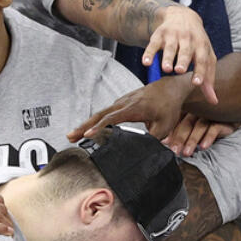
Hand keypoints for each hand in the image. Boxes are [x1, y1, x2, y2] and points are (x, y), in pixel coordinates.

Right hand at [68, 75, 193, 141]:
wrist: (170, 88)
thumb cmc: (168, 107)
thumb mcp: (164, 126)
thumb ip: (152, 139)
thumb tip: (143, 152)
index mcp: (134, 108)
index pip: (113, 118)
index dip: (99, 127)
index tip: (87, 135)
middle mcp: (124, 103)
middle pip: (100, 115)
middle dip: (84, 126)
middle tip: (70, 137)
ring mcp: (121, 102)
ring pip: (100, 113)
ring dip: (86, 124)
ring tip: (72, 136)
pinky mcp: (121, 103)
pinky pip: (105, 112)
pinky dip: (94, 121)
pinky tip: (87, 130)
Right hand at [147, 6, 217, 102]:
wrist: (182, 16)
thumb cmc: (196, 43)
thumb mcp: (206, 56)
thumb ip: (208, 79)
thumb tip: (214, 102)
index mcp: (201, 46)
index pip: (202, 59)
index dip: (200, 71)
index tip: (197, 83)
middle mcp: (188, 39)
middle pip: (185, 51)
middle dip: (182, 60)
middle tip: (179, 71)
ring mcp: (173, 36)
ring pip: (169, 47)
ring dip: (167, 58)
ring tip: (165, 69)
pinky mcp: (159, 34)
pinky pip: (153, 44)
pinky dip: (149, 53)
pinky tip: (146, 62)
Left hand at [164, 113, 237, 156]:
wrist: (231, 119)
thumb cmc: (208, 126)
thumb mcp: (193, 130)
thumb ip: (179, 133)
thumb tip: (164, 142)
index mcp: (188, 111)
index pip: (177, 122)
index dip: (171, 134)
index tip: (165, 145)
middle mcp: (198, 111)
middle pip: (186, 124)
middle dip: (179, 139)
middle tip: (174, 151)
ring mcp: (210, 114)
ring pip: (199, 127)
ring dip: (192, 140)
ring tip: (187, 153)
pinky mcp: (221, 119)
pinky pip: (214, 128)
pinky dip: (208, 137)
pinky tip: (204, 147)